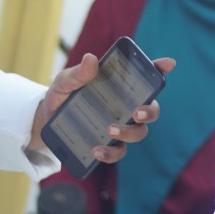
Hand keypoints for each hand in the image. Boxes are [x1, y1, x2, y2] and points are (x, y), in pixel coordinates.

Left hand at [30, 55, 175, 163]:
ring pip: (139, 133)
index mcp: (119, 86)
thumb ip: (78, 74)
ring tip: (110, 130)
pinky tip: (96, 150)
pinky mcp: (109, 145)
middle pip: (151, 110)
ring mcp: (120, 127)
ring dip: (129, 133)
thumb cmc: (62, 94)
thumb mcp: (65, 82)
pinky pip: (118, 152)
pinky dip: (110, 153)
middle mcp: (126, 106)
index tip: (168, 64)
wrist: (46, 119)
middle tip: (136, 112)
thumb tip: (91, 60)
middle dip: (149, 111)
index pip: (145, 76)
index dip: (159, 69)